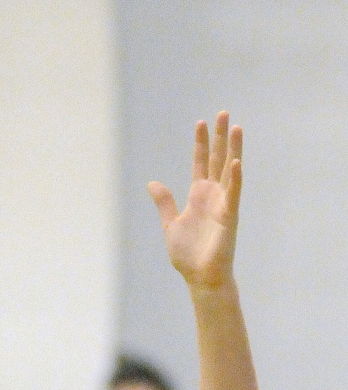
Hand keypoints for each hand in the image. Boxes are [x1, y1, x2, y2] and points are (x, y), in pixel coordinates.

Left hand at [147, 112, 242, 290]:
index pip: (200, 163)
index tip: (200, 122)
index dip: (200, 143)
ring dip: (233, 149)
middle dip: (219, 137)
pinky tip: (236, 161)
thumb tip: (153, 183)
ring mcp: (223, 204)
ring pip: (229, 170)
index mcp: (198, 195)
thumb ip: (165, 202)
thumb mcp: (170, 223)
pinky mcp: (229, 216)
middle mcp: (213, 195)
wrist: (200, 277)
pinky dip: (235, 178)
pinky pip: (233, 194)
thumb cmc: (188, 254)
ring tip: (235, 127)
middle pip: (217, 159)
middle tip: (223, 113)